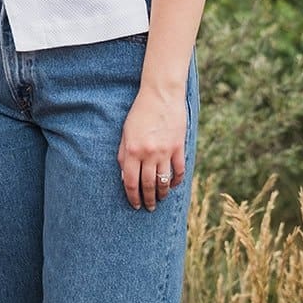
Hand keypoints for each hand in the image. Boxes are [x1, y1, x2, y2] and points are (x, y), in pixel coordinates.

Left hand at [117, 85, 186, 210]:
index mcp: (133, 150)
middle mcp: (149, 154)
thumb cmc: (140, 113)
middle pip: (148, 185)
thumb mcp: (126, 133)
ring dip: (162, 194)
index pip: (131, 182)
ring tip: (160, 200)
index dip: (133, 197)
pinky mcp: (179, 147)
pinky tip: (173, 186)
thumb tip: (125, 178)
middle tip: (149, 208)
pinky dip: (177, 181)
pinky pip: (179, 170)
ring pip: (164, 181)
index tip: (135, 205)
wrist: (161, 94)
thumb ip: (124, 155)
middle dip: (148, 200)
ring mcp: (165, 151)